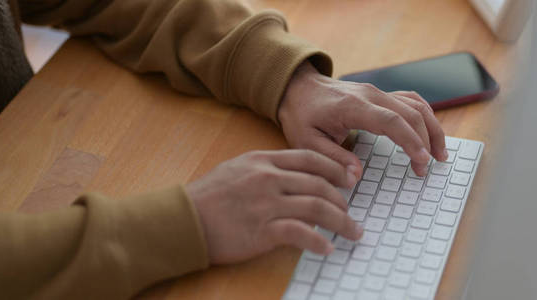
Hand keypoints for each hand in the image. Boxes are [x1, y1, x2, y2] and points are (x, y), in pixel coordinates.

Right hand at [185, 150, 362, 263]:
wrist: (183, 219)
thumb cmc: (207, 196)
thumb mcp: (237, 169)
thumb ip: (266, 169)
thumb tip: (294, 177)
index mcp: (263, 161)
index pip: (310, 158)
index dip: (335, 168)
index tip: (350, 179)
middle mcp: (268, 178)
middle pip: (319, 184)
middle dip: (342, 200)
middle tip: (352, 212)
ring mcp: (266, 204)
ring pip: (317, 208)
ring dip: (341, 222)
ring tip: (353, 232)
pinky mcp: (262, 230)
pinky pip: (301, 233)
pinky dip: (318, 241)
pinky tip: (327, 248)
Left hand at [278, 61, 447, 176]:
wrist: (299, 88)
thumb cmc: (302, 114)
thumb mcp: (307, 141)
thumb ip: (332, 158)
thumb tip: (356, 176)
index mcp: (353, 106)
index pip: (390, 121)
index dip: (410, 140)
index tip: (422, 161)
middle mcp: (371, 95)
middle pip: (410, 113)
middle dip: (425, 141)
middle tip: (425, 169)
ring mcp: (378, 93)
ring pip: (416, 105)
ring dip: (432, 129)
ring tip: (439, 155)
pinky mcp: (382, 95)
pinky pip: (411, 101)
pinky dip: (425, 117)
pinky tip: (430, 135)